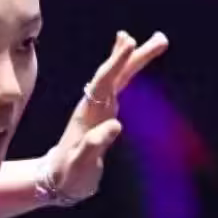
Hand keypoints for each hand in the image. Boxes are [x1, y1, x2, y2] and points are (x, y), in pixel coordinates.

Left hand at [38, 30, 169, 203]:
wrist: (57, 178)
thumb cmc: (69, 175)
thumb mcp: (80, 166)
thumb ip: (93, 146)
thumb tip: (116, 126)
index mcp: (88, 115)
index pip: (103, 83)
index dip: (116, 63)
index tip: (130, 42)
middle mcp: (93, 106)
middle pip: (114, 75)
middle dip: (134, 56)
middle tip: (160, 38)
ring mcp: (99, 108)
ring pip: (119, 78)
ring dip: (135, 58)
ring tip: (157, 40)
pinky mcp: (104, 113)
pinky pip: (118, 86)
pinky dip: (126, 70)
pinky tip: (132, 58)